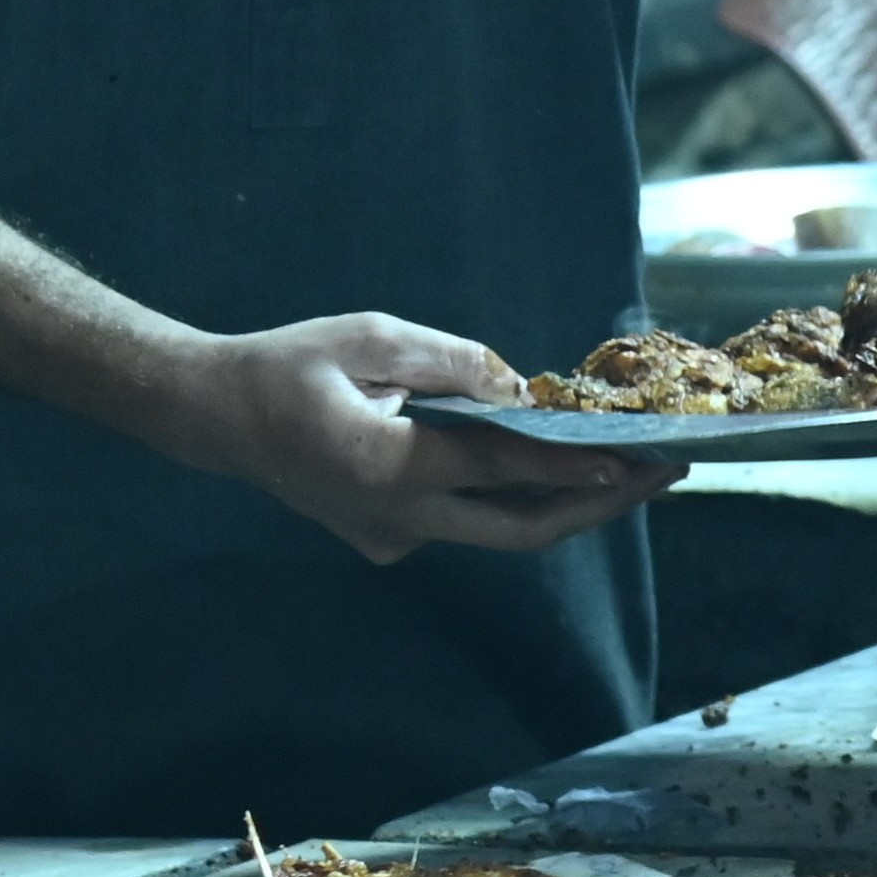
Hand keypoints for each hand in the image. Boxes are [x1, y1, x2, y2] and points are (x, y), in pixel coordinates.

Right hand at [169, 311, 681, 566]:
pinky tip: (545, 462)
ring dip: (559, 502)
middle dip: (597, 506)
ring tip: (622, 466)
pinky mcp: (385, 537)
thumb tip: (519, 384)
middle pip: (520, 531)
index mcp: (388, 467)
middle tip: (660, 475)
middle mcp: (395, 519)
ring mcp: (389, 537)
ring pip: (495, 530)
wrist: (216, 418)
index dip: (576, 467)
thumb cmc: (287, 367)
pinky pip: (462, 520)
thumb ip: (450, 361)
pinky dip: (508, 496)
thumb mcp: (369, 338)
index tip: (636, 464)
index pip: (504, 471)